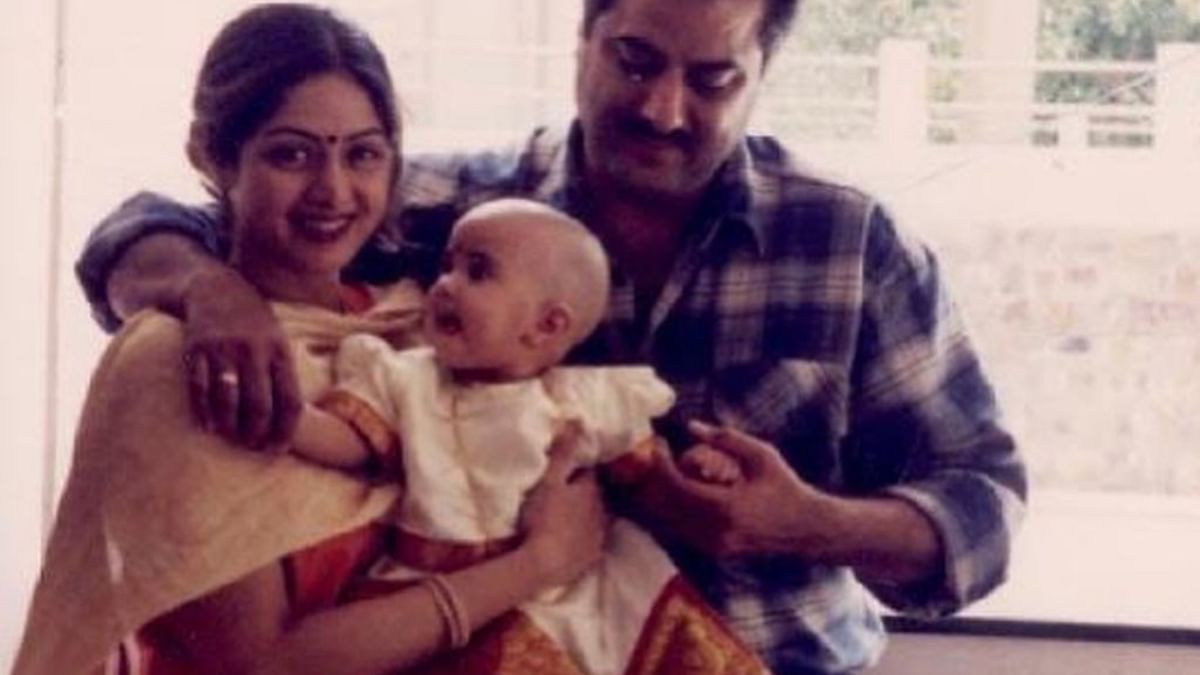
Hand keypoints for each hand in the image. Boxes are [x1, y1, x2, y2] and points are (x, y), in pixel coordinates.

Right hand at [181, 267, 300, 448]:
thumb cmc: (253, 323)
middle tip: (251, 445)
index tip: (277, 448)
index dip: (285, 431)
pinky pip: (199, 388)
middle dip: (256, 434)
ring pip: (228, 401)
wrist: (215, 287)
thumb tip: (291, 418)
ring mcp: (224, 350)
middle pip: (259, 406)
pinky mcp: (196, 349)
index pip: (290, 401)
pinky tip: (209, 426)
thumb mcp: (277, 340)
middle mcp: (254, 351)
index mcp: (280, 351)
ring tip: (231, 438)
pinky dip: (204, 411)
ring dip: (230, 427)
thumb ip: (283, 373)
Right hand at [518, 423, 607, 586]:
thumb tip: (578, 420)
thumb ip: (564, 452)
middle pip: (596, 495)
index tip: (566, 469)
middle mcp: (603, 511)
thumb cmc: (543, 517)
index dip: (577, 468)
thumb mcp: (549, 480)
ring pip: (596, 518)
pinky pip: (591, 541)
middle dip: (584, 492)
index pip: (590, 471)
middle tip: (565, 493)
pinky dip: (583, 538)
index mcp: (591, 489)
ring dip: (585, 515)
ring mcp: (599, 536)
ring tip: (567, 516)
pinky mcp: (593, 557)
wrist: (542, 564)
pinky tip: (571, 540)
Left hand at [626, 420, 836, 557]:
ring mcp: (711, 544)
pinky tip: (679, 489)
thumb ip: (725, 439)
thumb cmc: (784, 487)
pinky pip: (679, 529)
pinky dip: (671, 509)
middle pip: (663, 504)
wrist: (805, 528)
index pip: (675, 485)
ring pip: (666, 519)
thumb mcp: (761, 455)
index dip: (660, 462)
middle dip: (655, 477)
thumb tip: (691, 426)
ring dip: (660, 494)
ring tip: (666, 469)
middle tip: (658, 454)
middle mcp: (713, 531)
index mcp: (724, 507)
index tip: (659, 443)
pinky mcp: (713, 550)